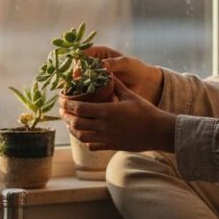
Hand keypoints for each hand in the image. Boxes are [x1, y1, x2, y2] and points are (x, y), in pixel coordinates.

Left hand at [61, 80, 175, 152]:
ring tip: (69, 122)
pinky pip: (91, 145)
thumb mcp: (130, 95)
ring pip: (81, 136)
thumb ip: (116, 85)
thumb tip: (106, 72)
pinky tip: (83, 135)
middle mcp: (103, 126)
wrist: (157, 132)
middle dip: (66, 116)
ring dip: (72, 128)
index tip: (61, 99)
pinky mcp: (110, 146)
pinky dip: (83, 140)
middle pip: (76, 123)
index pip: (79, 108)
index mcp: (106, 111)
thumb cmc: (145, 111)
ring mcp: (106, 138)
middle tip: (62, 110)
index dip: (66, 104)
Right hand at [84, 46, 163, 104]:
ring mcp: (93, 78)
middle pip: (78, 69)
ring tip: (80, 95)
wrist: (145, 85)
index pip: (82, 54)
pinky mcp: (96, 90)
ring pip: (79, 82)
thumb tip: (102, 65)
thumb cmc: (136, 69)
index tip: (78, 71)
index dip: (78, 61)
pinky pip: (86, 93)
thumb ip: (114, 63)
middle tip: (77, 86)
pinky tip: (85, 102)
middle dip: (75, 77)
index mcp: (98, 53)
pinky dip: (84, 96)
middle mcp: (93, 65)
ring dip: (78, 88)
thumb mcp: (126, 63)